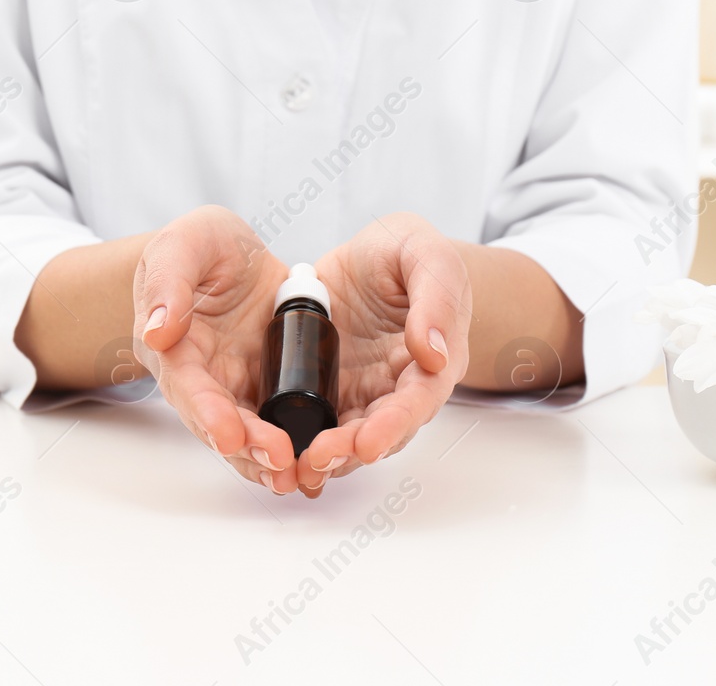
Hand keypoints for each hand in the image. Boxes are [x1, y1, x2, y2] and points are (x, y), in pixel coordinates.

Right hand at [132, 206, 299, 492]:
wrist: (226, 256)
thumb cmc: (198, 247)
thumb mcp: (185, 244)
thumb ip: (170, 279)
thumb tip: (158, 330)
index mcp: (174, 345)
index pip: (186, 385)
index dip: (205, 411)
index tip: (226, 434)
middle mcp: (202, 378)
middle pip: (219, 422)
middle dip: (246, 446)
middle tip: (279, 460)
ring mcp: (236, 388)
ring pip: (248, 434)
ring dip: (268, 459)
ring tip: (297, 474)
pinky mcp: (267, 389)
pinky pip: (279, 424)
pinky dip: (294, 446)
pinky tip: (313, 465)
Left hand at [296, 213, 470, 496]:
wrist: (371, 255)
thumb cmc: (405, 252)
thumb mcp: (425, 254)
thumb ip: (436, 296)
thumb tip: (433, 352)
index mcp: (435, 358)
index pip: (420, 399)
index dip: (395, 424)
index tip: (369, 443)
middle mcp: (401, 385)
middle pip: (383, 429)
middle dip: (352, 449)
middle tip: (318, 457)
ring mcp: (365, 391)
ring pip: (350, 435)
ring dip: (327, 455)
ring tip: (297, 464)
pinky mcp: (331, 389)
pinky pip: (318, 421)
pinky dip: (302, 439)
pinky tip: (280, 452)